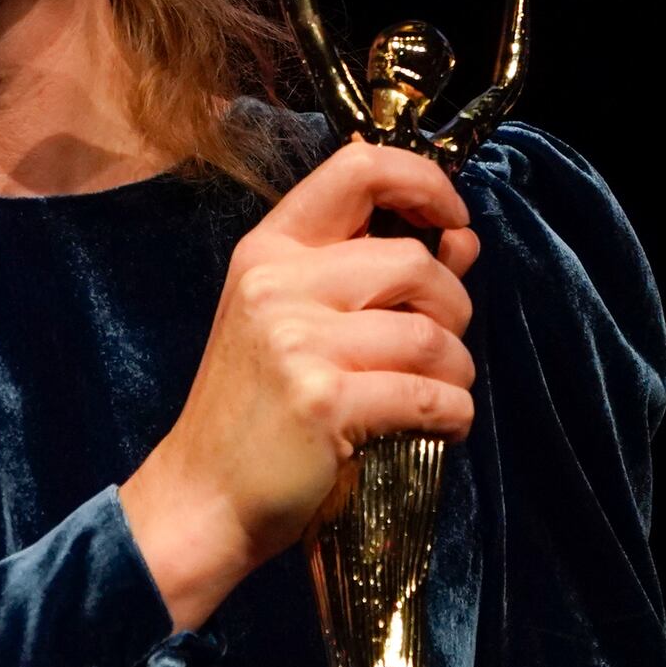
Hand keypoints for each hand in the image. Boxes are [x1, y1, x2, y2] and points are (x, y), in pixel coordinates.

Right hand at [120, 141, 478, 629]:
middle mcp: (277, 284)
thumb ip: (375, 274)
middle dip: (453, 310)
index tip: (453, 220)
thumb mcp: (296, 324)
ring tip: (435, 397)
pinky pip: (431, 396)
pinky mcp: (323, 401)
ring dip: (456, 373)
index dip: (426, 183)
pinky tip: (436, 430)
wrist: (202, 497)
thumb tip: (462, 238)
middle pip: (416, 263)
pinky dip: (452, 417)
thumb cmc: (256, 412)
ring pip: (433, 335)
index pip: (360, 169)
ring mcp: (296, 342)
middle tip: (438, 351)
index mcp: (269, 251)